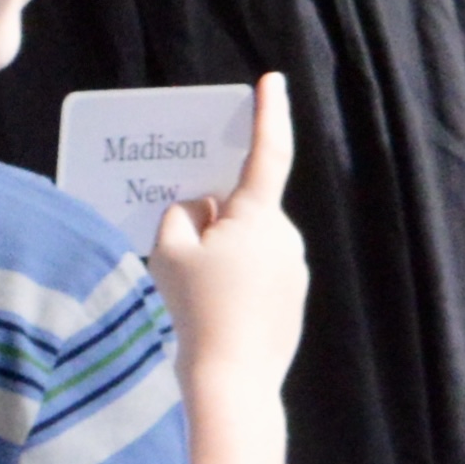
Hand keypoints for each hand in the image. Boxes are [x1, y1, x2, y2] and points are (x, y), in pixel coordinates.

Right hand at [148, 75, 308, 392]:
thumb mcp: (170, 253)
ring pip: (249, 245)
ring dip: (222, 253)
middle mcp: (286, 236)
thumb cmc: (197, 311)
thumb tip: (200, 207)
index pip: (267, 152)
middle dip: (213, 217)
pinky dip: (234, 281)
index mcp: (259, 216)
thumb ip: (181, 216)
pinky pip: (258, 275)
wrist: (232, 382)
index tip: (272, 81)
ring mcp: (294, 270)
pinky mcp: (292, 301)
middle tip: (181, 244)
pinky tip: (211, 312)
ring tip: (192, 293)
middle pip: (243, 209)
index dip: (269, 113)